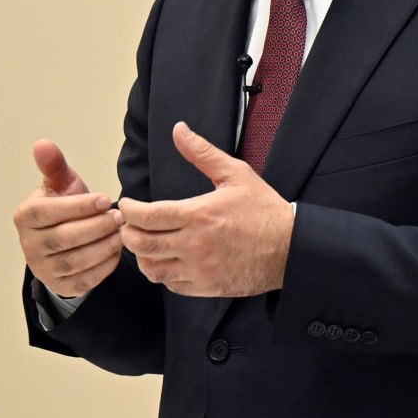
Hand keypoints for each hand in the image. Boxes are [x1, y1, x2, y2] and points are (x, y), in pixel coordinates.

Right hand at [13, 139, 123, 299]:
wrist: (64, 243)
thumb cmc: (64, 208)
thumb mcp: (60, 185)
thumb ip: (54, 165)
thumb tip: (43, 144)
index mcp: (25, 217)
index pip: (48, 212)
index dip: (78, 206)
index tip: (105, 199)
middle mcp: (29, 246)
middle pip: (63, 238)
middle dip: (96, 227)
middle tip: (119, 217)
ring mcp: (44, 270)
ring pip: (75, 261)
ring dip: (103, 246)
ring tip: (121, 233)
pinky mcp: (61, 286)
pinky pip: (85, 280)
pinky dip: (104, 266)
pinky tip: (117, 250)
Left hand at [118, 122, 294, 297]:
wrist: (291, 248)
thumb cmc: (264, 210)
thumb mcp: (235, 174)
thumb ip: (202, 153)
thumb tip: (179, 130)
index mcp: (198, 215)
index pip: (148, 216)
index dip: (129, 210)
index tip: (126, 204)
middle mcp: (194, 245)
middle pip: (142, 245)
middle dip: (128, 233)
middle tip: (129, 224)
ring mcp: (200, 269)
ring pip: (152, 269)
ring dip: (142, 256)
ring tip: (145, 242)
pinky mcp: (206, 287)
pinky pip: (171, 284)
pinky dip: (162, 273)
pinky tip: (167, 260)